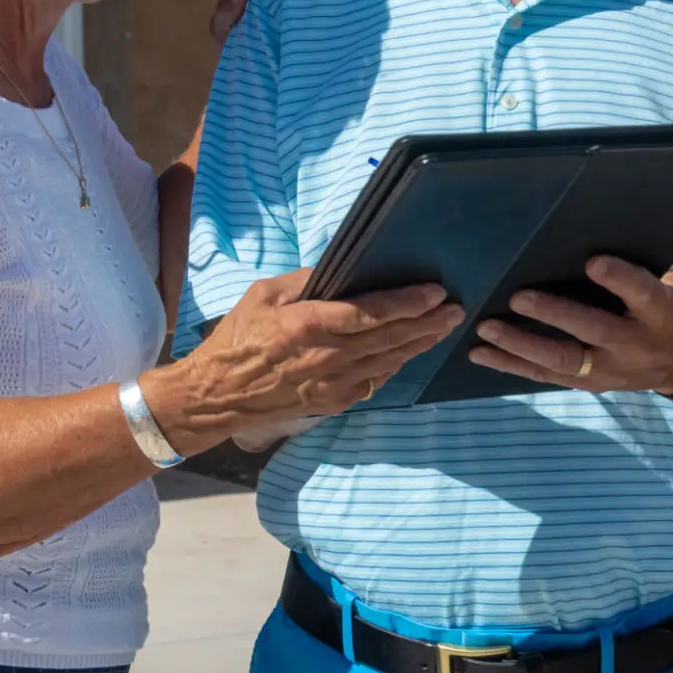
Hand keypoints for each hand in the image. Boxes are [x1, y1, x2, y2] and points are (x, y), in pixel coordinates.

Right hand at [164, 268, 462, 442]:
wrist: (217, 395)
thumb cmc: (237, 339)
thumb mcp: (263, 294)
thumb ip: (305, 281)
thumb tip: (341, 270)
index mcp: (309, 324)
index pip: (372, 312)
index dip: (408, 302)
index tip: (435, 292)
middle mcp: (327, 356)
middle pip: (391, 338)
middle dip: (428, 323)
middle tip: (455, 309)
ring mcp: (333, 383)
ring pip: (389, 361)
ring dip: (420, 344)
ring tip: (444, 328)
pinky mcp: (334, 402)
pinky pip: (376, 381)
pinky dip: (396, 365)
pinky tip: (411, 352)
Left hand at [468, 256, 672, 395]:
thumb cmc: (667, 308)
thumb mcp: (668, 285)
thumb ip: (637, 267)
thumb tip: (592, 230)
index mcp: (662, 312)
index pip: (642, 293)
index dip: (619, 278)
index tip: (593, 261)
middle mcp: (637, 344)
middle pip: (594, 330)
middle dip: (555, 315)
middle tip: (518, 297)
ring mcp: (612, 370)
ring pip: (563, 360)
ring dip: (521, 345)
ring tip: (486, 329)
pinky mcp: (591, 385)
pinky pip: (547, 377)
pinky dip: (512, 365)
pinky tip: (481, 354)